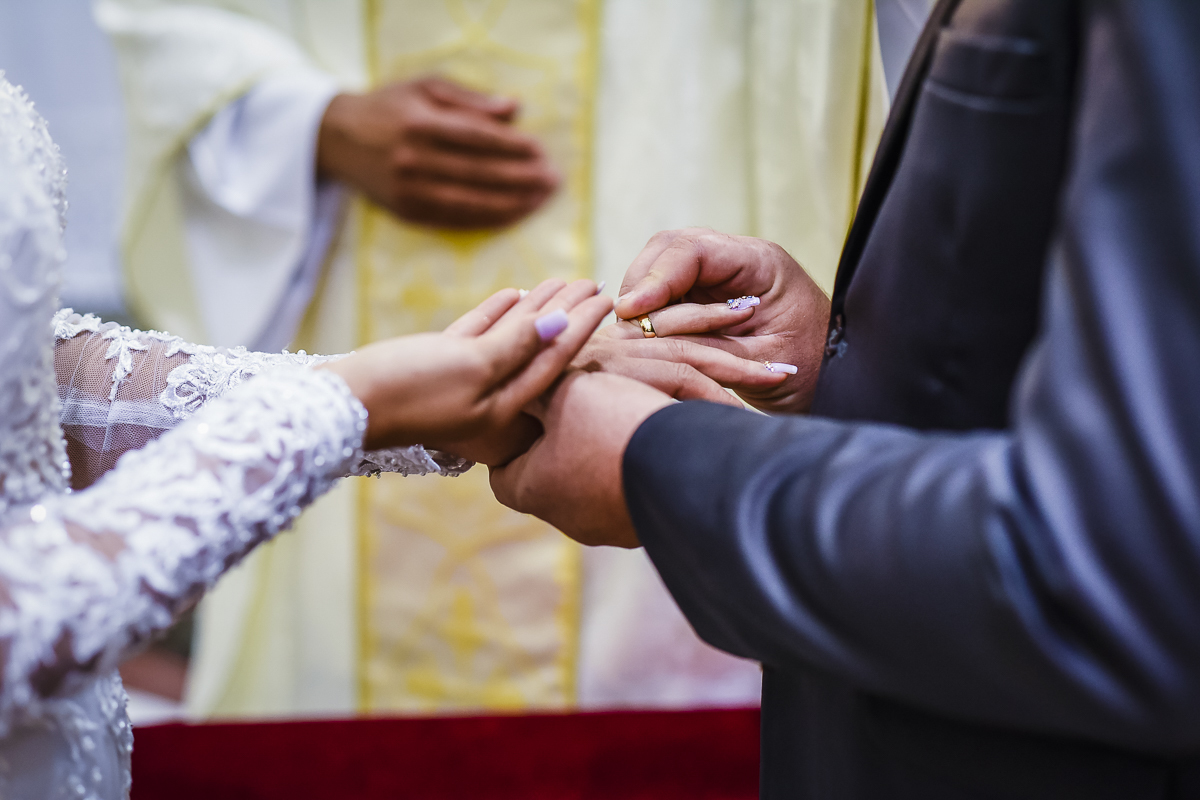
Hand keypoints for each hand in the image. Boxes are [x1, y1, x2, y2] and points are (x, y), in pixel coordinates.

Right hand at [316, 76, 558, 228]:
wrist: (337, 138)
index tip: (541, 152)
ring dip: (512, 204)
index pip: (478, 139)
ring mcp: (409, 190)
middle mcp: (413, 159)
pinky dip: (488, 219)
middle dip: (522, 179)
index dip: (513, 147)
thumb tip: (514, 109)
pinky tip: (513, 215)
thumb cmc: (390, 107)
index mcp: (420, 124)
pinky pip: (456, 220)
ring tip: (540, 201)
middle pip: (479, 173)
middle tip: (552, 181)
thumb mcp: (425, 87)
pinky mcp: (407, 213)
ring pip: (471, 202)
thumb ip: (470, 99)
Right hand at [322, 279, 609, 459]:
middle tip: (594, 281)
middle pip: (537, 353)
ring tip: (561, 281)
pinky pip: (478, 339)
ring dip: (536, 311)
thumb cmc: (409, 390)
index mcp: (505, 416)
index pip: (554, 362)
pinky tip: (515, 294)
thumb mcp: (472, 367)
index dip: (581, 327)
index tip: (605, 297)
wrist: (341, 404)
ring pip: (509, 343)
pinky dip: (497, 317)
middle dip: (565, 316)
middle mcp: (491, 405)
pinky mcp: (436, 370)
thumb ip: (518, 345)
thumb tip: (563, 323)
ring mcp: (463, 387)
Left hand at [490, 371, 673, 547]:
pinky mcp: (642, 528)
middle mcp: (565, 518)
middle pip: (547, 478)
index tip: (526, 415)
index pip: (500, 471)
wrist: (688, 466)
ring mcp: (606, 530)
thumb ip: (542, 386)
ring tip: (616, 426)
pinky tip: (644, 445)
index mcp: (532, 489)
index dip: (511, 440)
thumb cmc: (614, 427)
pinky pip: (626, 494)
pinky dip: (629, 470)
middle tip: (574, 414)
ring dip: (598, 459)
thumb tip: (527, 382)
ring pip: (590, 488)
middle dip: (559, 445)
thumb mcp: (569, 390)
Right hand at [614, 229, 830, 412]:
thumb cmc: (812, 370)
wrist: (838, 376)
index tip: (630, 310)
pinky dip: (649, 309)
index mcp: (759, 262)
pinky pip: (667, 289)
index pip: (691, 249)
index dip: (655, 278)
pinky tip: (640, 334)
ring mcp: (721, 272)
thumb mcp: (762, 360)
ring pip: (660, 265)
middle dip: (640, 283)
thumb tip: (654, 336)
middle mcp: (737, 258)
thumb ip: (711, 342)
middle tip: (623, 322)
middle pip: (668, 248)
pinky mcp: (708, 292)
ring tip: (627, 331)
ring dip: (640, 296)